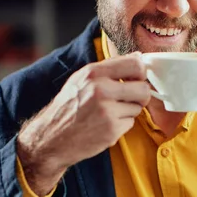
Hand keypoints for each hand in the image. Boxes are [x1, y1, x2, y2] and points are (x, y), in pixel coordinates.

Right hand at [17, 53, 149, 195]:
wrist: (52, 138)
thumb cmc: (68, 108)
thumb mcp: (81, 80)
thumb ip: (108, 69)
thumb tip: (137, 59)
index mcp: (93, 73)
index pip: (135, 64)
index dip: (141, 73)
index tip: (137, 79)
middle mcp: (101, 90)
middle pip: (143, 89)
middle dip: (140, 95)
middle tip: (129, 99)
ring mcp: (107, 111)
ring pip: (138, 107)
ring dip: (129, 111)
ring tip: (109, 113)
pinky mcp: (112, 130)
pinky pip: (131, 123)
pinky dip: (122, 125)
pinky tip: (106, 125)